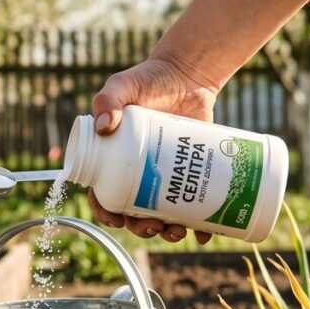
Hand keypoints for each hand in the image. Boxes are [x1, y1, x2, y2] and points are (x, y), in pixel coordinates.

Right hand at [88, 55, 218, 243]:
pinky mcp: (191, 174)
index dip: (107, 212)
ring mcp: (166, 176)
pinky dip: (200, 225)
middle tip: (156, 227)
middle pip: (135, 212)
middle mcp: (138, 172)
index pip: (103, 194)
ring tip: (179, 232)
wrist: (188, 75)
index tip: (117, 219)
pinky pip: (194, 206)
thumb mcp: (122, 85)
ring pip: (164, 215)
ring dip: (169, 232)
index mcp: (114, 159)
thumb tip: (104, 125)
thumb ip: (108, 99)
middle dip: (143, 228)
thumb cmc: (148, 79)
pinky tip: (206, 233)